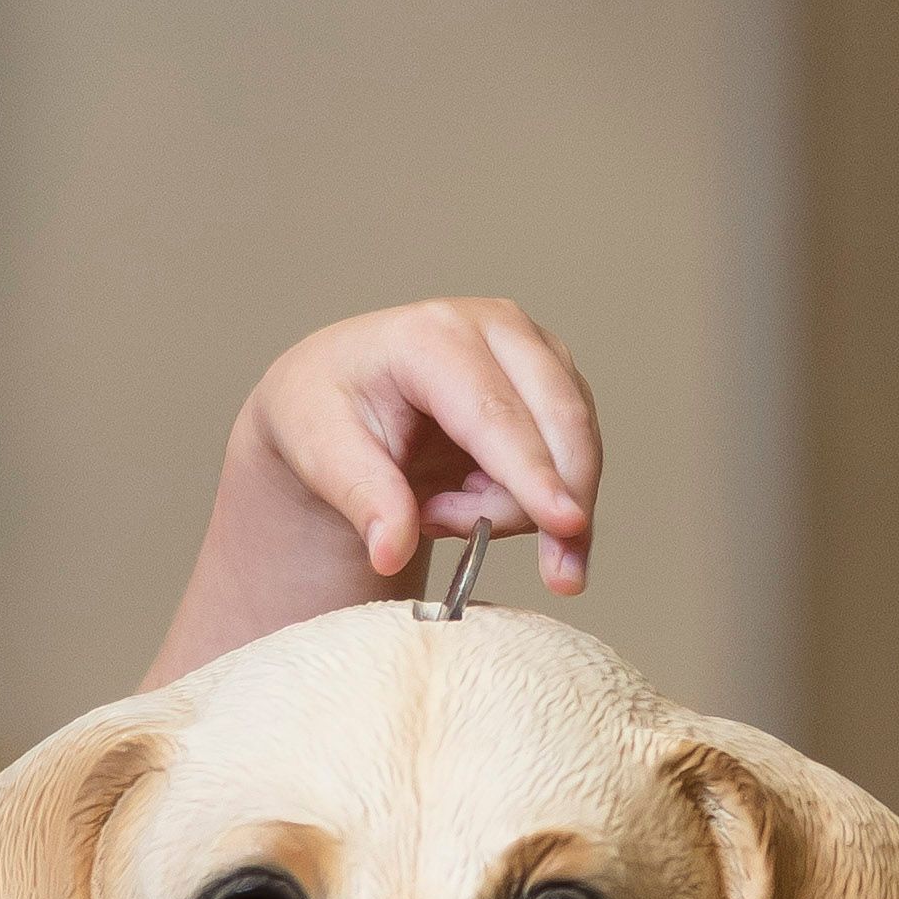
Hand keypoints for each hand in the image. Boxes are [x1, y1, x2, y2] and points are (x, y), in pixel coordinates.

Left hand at [161, 298, 598, 668]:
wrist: (345, 393)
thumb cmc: (328, 411)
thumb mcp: (319, 452)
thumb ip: (361, 498)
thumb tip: (391, 552)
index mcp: (431, 335)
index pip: (494, 415)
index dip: (533, 474)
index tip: (566, 525)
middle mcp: (497, 327)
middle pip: (558, 425)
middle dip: (553, 506)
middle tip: (524, 571)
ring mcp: (536, 350)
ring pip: (574, 450)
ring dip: (521, 509)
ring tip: (437, 512)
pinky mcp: (558, 380)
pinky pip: (579, 460)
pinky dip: (541, 504)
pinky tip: (479, 511)